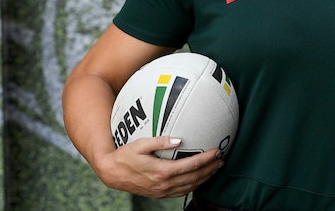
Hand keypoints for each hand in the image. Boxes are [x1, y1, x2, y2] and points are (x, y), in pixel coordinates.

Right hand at [93, 136, 223, 198]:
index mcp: (162, 171)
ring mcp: (162, 191)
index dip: (206, 159)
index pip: (191, 166)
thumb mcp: (140, 144)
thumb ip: (160, 141)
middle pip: (194, 178)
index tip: (217, 151)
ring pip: (190, 187)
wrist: (112, 173)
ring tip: (215, 168)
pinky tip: (199, 178)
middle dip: (210, 169)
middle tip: (221, 159)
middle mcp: (164, 184)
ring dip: (205, 178)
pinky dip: (194, 185)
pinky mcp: (160, 194)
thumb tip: (178, 139)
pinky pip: (182, 192)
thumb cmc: (125, 155)